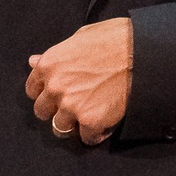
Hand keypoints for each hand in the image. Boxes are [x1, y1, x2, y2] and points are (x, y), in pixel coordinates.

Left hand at [27, 19, 132, 144]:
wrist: (142, 52)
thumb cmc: (115, 38)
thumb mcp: (80, 37)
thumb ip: (55, 54)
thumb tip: (34, 61)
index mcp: (50, 65)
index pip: (33, 90)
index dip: (46, 93)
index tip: (57, 94)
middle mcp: (55, 87)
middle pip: (43, 112)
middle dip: (56, 110)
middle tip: (75, 105)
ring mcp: (72, 106)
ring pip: (60, 128)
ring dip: (74, 124)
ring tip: (91, 114)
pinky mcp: (91, 120)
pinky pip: (87, 138)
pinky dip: (96, 133)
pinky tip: (106, 122)